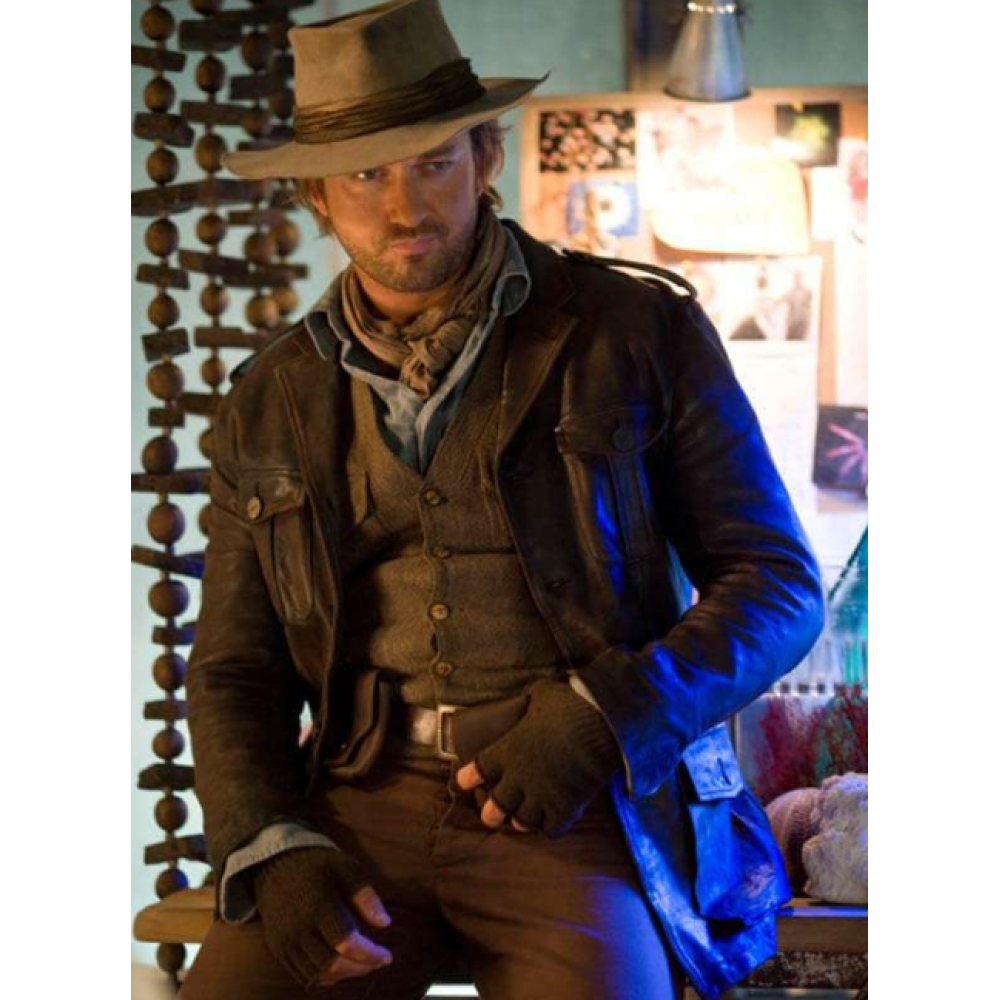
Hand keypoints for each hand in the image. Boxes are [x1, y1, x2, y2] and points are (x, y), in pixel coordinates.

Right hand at [253, 846, 392, 988]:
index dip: (369, 954)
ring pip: (317, 974)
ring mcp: (285, 941)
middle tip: (377, 962)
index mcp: (317, 905)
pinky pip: (302, 975)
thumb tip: (385, 923)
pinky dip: (324, 977)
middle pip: (332, 964)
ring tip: (361, 964)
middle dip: (360, 968)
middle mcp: (298, 928)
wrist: (275, 865)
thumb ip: (365, 896)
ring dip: (344, 975)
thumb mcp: (345, 868)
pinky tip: (340, 968)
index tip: (387, 956)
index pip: (345, 942)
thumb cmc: (316, 864)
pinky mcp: (278, 949)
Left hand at [455, 680, 620, 837]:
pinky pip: (551, 829)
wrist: (600, 723)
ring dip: (521, 821)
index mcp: (508, 749)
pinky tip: (554, 820)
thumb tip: (529, 699)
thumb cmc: (568, 704)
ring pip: (522, 822)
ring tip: (521, 820)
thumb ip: (528, 703)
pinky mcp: (565, 807)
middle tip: (490, 815)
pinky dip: (551, 826)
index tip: (463, 781)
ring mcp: (541, 795)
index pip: (479, 768)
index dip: (469, 777)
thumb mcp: (539, 695)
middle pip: (496, 806)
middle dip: (491, 813)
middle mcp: (519, 777)